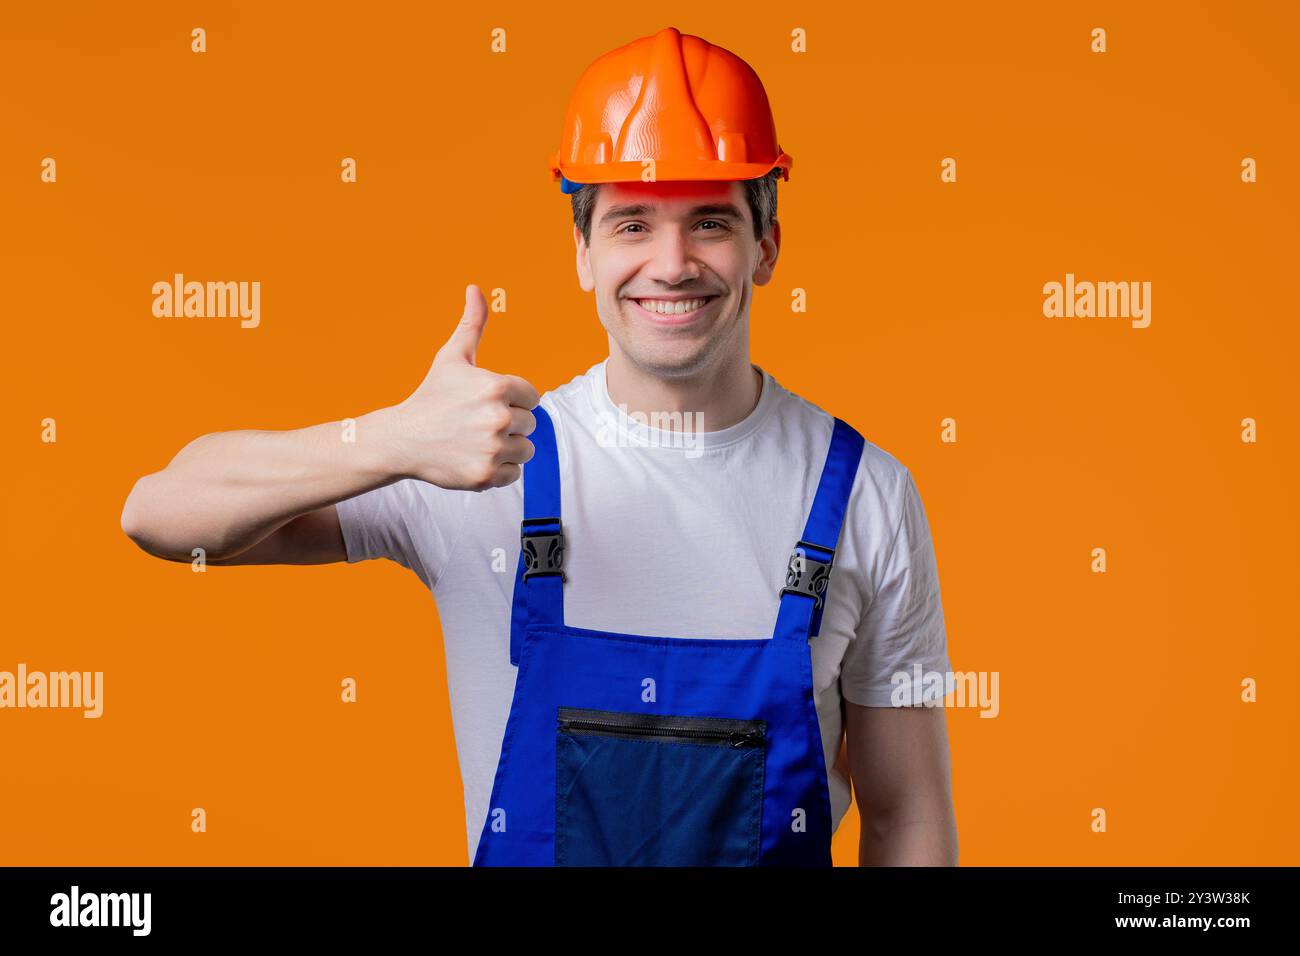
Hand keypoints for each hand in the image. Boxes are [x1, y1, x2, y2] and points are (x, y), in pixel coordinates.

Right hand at [382, 284, 538, 489]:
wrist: (401, 439)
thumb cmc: (430, 396)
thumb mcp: (452, 357)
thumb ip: (472, 324)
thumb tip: (476, 288)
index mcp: (496, 386)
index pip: (532, 397)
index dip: (513, 400)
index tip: (487, 404)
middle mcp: (498, 418)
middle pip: (530, 424)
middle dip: (509, 424)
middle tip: (477, 424)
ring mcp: (493, 448)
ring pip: (526, 450)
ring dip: (507, 447)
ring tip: (477, 440)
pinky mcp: (486, 475)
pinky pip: (515, 474)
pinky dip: (499, 470)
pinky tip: (475, 457)